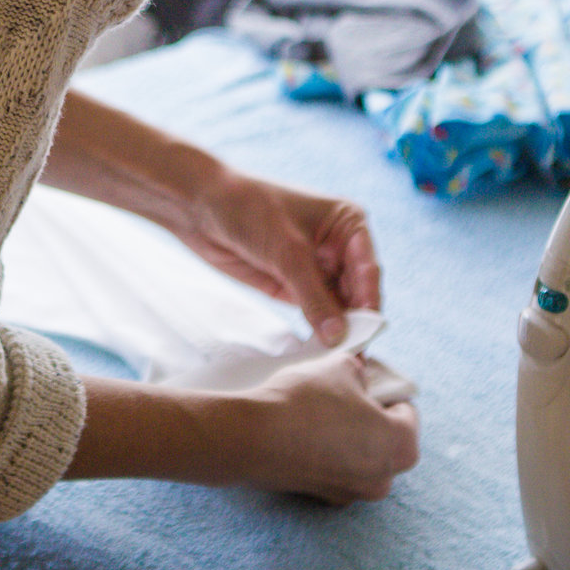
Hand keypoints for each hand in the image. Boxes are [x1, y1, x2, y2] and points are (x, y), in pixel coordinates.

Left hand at [42, 92, 383, 341]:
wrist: (201, 207)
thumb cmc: (248, 210)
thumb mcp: (287, 253)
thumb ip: (314, 297)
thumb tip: (339, 337)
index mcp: (349, 225)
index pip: (367, 272)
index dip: (368, 305)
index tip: (365, 337)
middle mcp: (339, 247)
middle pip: (357, 294)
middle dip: (355, 324)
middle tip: (351, 360)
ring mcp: (317, 268)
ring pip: (338, 308)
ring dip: (337, 332)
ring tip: (336, 362)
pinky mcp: (295, 285)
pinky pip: (315, 313)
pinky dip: (317, 331)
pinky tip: (317, 353)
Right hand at [234, 352, 421, 502]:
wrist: (254, 437)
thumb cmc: (305, 400)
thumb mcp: (340, 367)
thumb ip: (360, 369)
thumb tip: (361, 373)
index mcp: (399, 444)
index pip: (408, 413)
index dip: (387, 393)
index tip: (366, 384)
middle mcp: (384, 477)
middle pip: (391, 442)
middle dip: (375, 420)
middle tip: (349, 399)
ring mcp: (354, 492)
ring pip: (366, 461)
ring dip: (354, 441)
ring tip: (327, 416)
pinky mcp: (326, 498)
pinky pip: (341, 473)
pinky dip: (333, 457)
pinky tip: (310, 436)